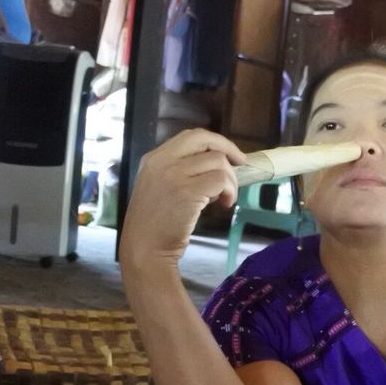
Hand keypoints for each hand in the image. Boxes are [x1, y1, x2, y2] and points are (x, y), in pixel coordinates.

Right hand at [118, 129, 244, 272]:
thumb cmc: (155, 224)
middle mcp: (162, 161)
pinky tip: (226, 204)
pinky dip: (230, 191)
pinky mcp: (187, 191)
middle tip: (241, 165)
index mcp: (154, 158)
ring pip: (218, 161)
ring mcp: (174, 175)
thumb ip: (182, 172)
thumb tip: (218, 165)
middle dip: (229, 150)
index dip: (216, 142)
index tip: (231, 155)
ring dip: (230, 179)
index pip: (191, 136)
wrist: (144, 249)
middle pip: (205, 139)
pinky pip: (221, 180)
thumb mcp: (160, 187)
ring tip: (225, 198)